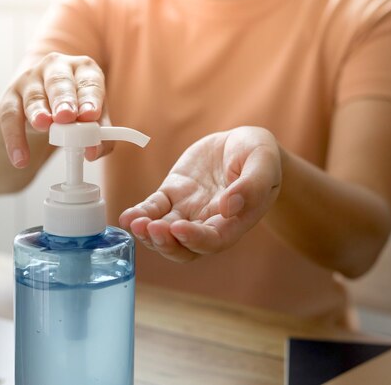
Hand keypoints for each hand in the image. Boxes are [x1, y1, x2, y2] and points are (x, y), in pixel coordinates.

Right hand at [0, 52, 111, 167]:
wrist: (46, 100)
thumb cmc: (77, 106)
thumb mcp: (92, 115)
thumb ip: (100, 134)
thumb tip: (93, 152)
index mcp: (83, 69)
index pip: (88, 82)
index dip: (89, 98)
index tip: (90, 115)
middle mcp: (56, 68)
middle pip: (59, 81)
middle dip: (63, 99)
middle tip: (66, 116)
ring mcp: (31, 79)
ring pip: (34, 96)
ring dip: (38, 112)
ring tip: (43, 125)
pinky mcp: (11, 95)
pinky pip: (10, 116)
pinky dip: (14, 139)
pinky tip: (20, 158)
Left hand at [119, 127, 282, 261]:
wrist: (242, 144)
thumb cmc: (260, 156)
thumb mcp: (263, 163)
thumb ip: (252, 185)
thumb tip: (229, 207)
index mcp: (234, 222)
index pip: (213, 240)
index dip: (194, 239)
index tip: (178, 229)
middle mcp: (208, 223)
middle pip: (183, 247)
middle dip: (165, 243)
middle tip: (151, 229)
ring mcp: (187, 211)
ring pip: (164, 232)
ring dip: (148, 233)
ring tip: (135, 223)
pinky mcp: (172, 195)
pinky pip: (153, 209)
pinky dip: (139, 213)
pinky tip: (126, 216)